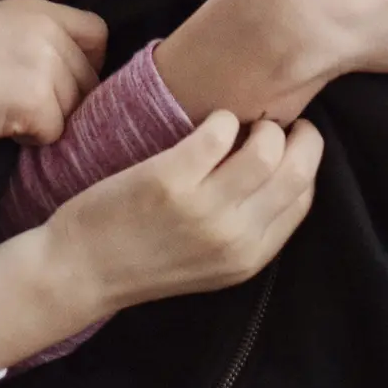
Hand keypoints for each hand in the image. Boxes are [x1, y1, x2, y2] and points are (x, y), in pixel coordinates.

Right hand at [0, 0, 106, 144]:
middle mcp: (49, 32)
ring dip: (44, 119)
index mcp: (40, 9)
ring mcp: (46, 66)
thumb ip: (35, 33)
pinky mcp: (36, 101)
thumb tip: (67, 64)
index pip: (97, 33)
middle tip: (23, 105)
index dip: (87, 62)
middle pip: (88, 79)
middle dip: (65, 99)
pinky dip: (29, 138)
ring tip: (2, 110)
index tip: (64, 81)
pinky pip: (53, 133)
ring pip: (72, 109)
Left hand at [54, 109, 323, 309]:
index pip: (303, 198)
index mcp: (249, 258)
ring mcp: (202, 209)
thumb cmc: (145, 258)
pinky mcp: (169, 180)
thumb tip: (279, 172)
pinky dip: (221, 117)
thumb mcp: (212, 262)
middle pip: (297, 171)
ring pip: (266, 149)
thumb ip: (249, 228)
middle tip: (280, 122)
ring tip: (242, 123)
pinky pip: (218, 131)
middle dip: (300, 137)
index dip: (305, 162)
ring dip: (261, 124)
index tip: (291, 144)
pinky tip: (209, 122)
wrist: (81, 270)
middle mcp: (233, 237)